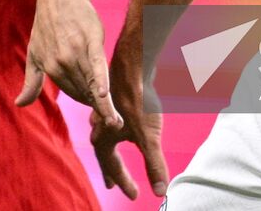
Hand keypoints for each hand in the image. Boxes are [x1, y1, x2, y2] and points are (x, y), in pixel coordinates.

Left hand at [15, 0, 120, 127]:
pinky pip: (98, 66)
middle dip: (96, 107)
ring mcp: (76, 52)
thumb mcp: (34, 52)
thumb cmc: (47, 23)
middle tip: (112, 121)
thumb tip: (19, 105)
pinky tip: (104, 96)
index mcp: (50, 67)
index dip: (85, 101)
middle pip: (84, 92)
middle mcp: (62, 62)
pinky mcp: (92, 42)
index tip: (98, 113)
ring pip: (92, 84)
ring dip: (103, 105)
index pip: (72, 93)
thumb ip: (31, 81)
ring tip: (115, 123)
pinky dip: (100, 81)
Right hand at [90, 39, 168, 199]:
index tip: (135, 195)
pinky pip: (110, 121)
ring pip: (104, 135)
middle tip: (112, 184)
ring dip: (109, 150)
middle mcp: (99, 125)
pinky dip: (114, 131)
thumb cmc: (139, 101)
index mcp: (103, 138)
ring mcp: (105, 110)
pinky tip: (119, 126)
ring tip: (112, 156)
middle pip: (103, 153)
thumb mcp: (150, 138)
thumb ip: (154, 165)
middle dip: (110, 169)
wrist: (134, 65)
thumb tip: (160, 192)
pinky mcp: (113, 97)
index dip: (124, 182)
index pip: (112, 167)